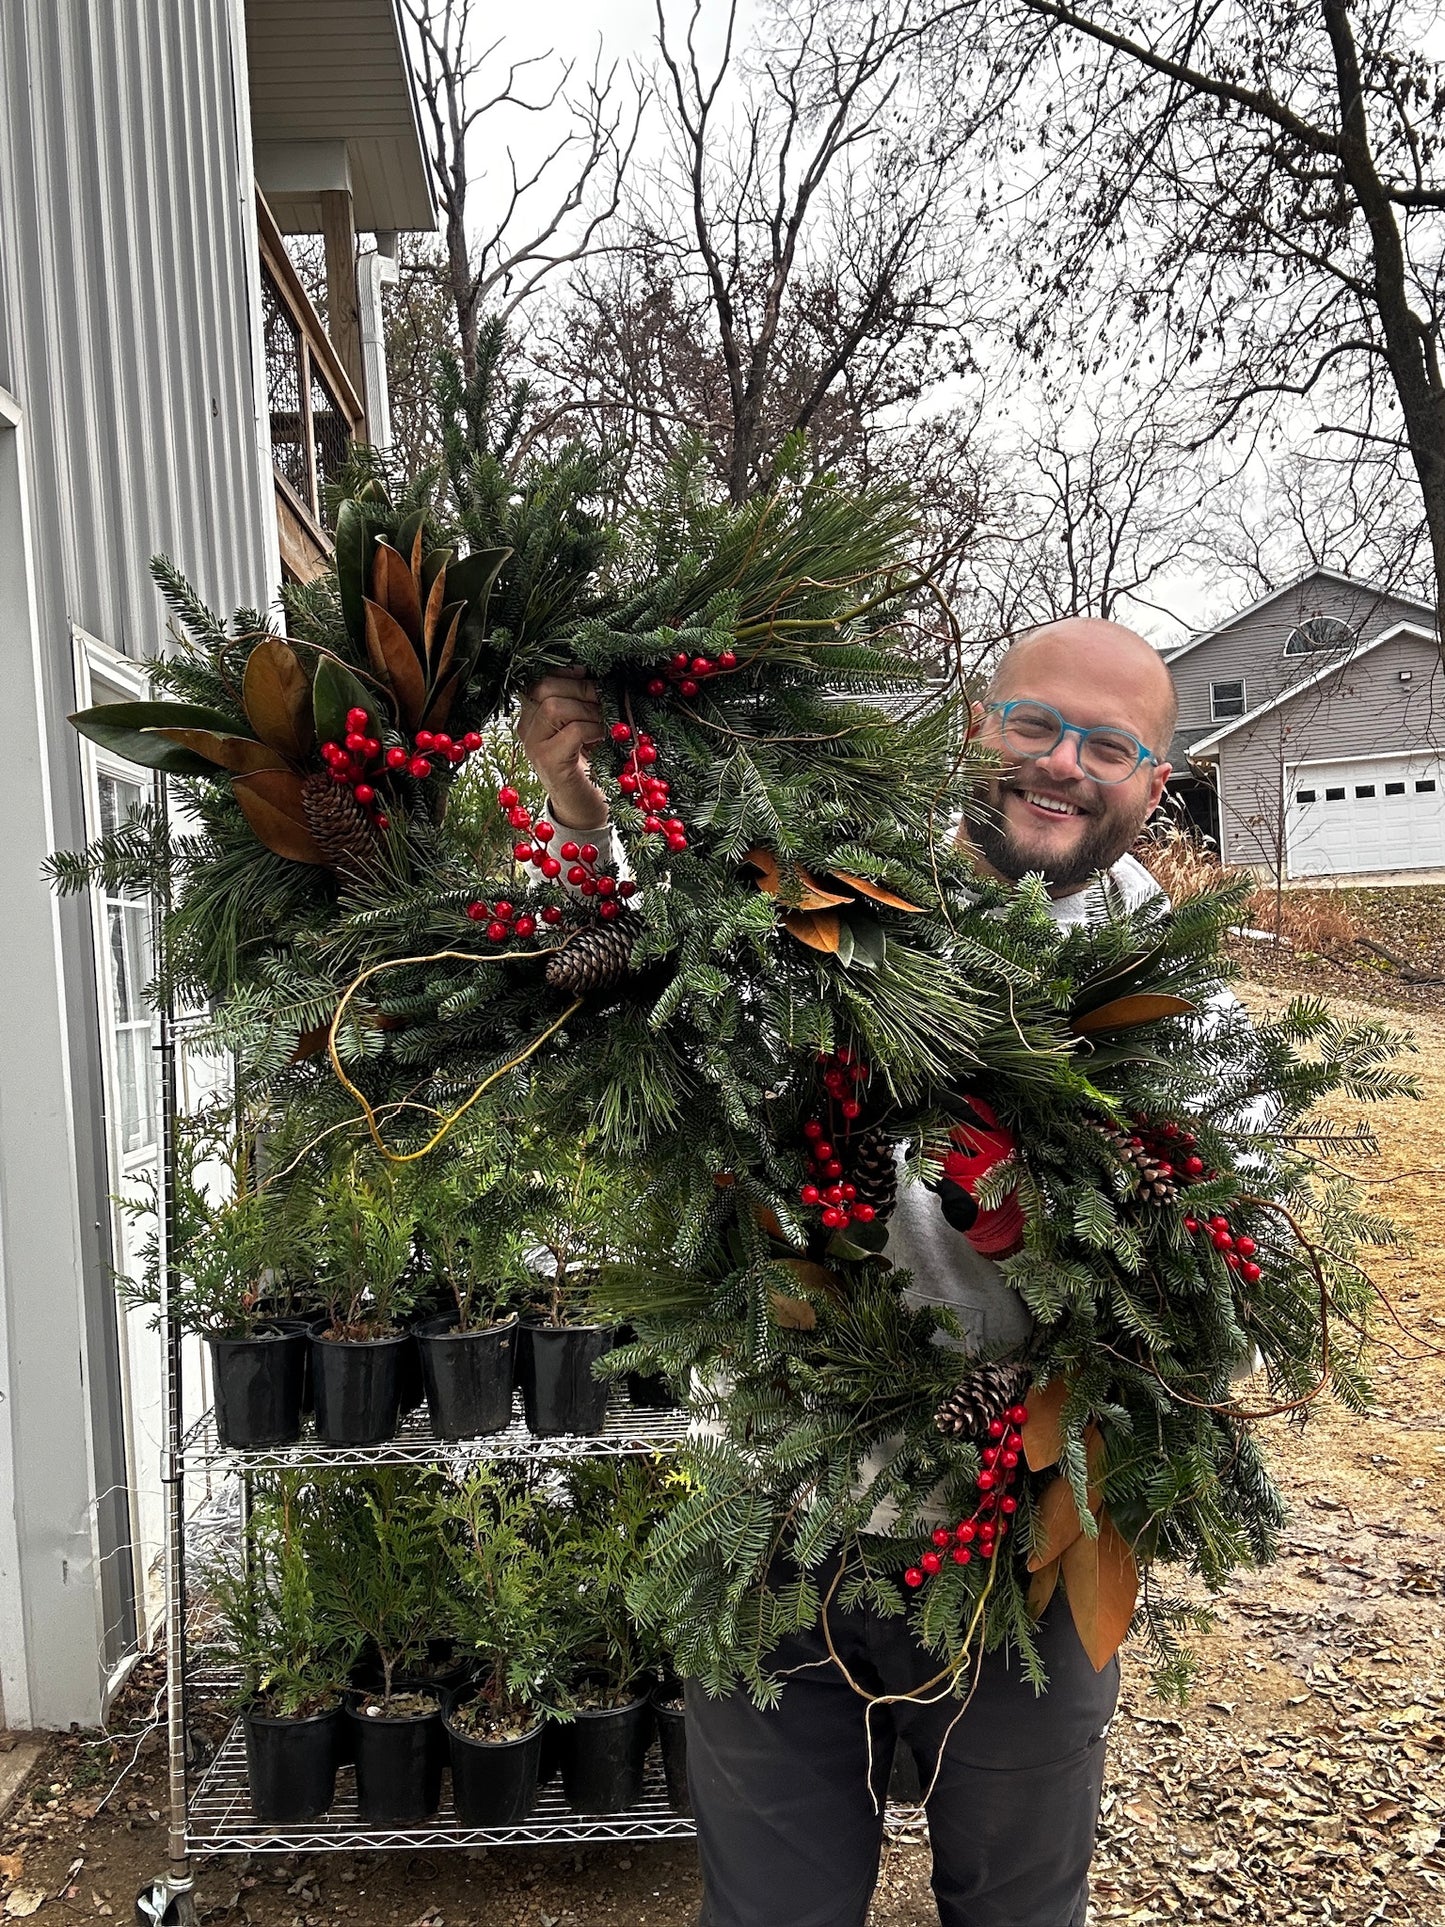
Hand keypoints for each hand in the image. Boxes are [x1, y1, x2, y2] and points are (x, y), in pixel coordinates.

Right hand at [516, 671, 608, 829]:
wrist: (585, 807)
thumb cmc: (587, 763)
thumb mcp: (582, 726)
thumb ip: (579, 703)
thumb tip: (594, 675)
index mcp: (532, 715)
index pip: (539, 679)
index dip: (564, 671)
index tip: (587, 674)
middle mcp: (527, 728)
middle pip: (544, 688)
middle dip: (580, 687)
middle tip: (604, 698)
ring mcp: (535, 746)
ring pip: (555, 707)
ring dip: (588, 710)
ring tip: (605, 721)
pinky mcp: (549, 762)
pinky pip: (572, 731)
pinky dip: (593, 729)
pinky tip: (603, 738)